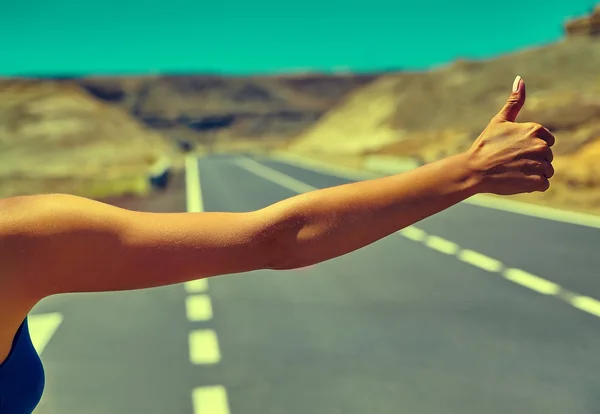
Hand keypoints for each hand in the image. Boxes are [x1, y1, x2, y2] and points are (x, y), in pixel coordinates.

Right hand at [467, 76, 554, 194]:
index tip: (514, 151)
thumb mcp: (499, 121)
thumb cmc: (485, 146)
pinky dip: (532, 185)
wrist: (474, 170)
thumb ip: (514, 102)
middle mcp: (541, 146)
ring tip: (513, 172)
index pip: (547, 141)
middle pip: (547, 157)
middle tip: (511, 162)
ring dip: (532, 174)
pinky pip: (543, 184)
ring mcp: (539, 164)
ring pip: (546, 171)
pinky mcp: (536, 181)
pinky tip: (516, 180)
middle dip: (533, 161)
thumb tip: (520, 79)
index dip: (531, 147)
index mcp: (535, 130)